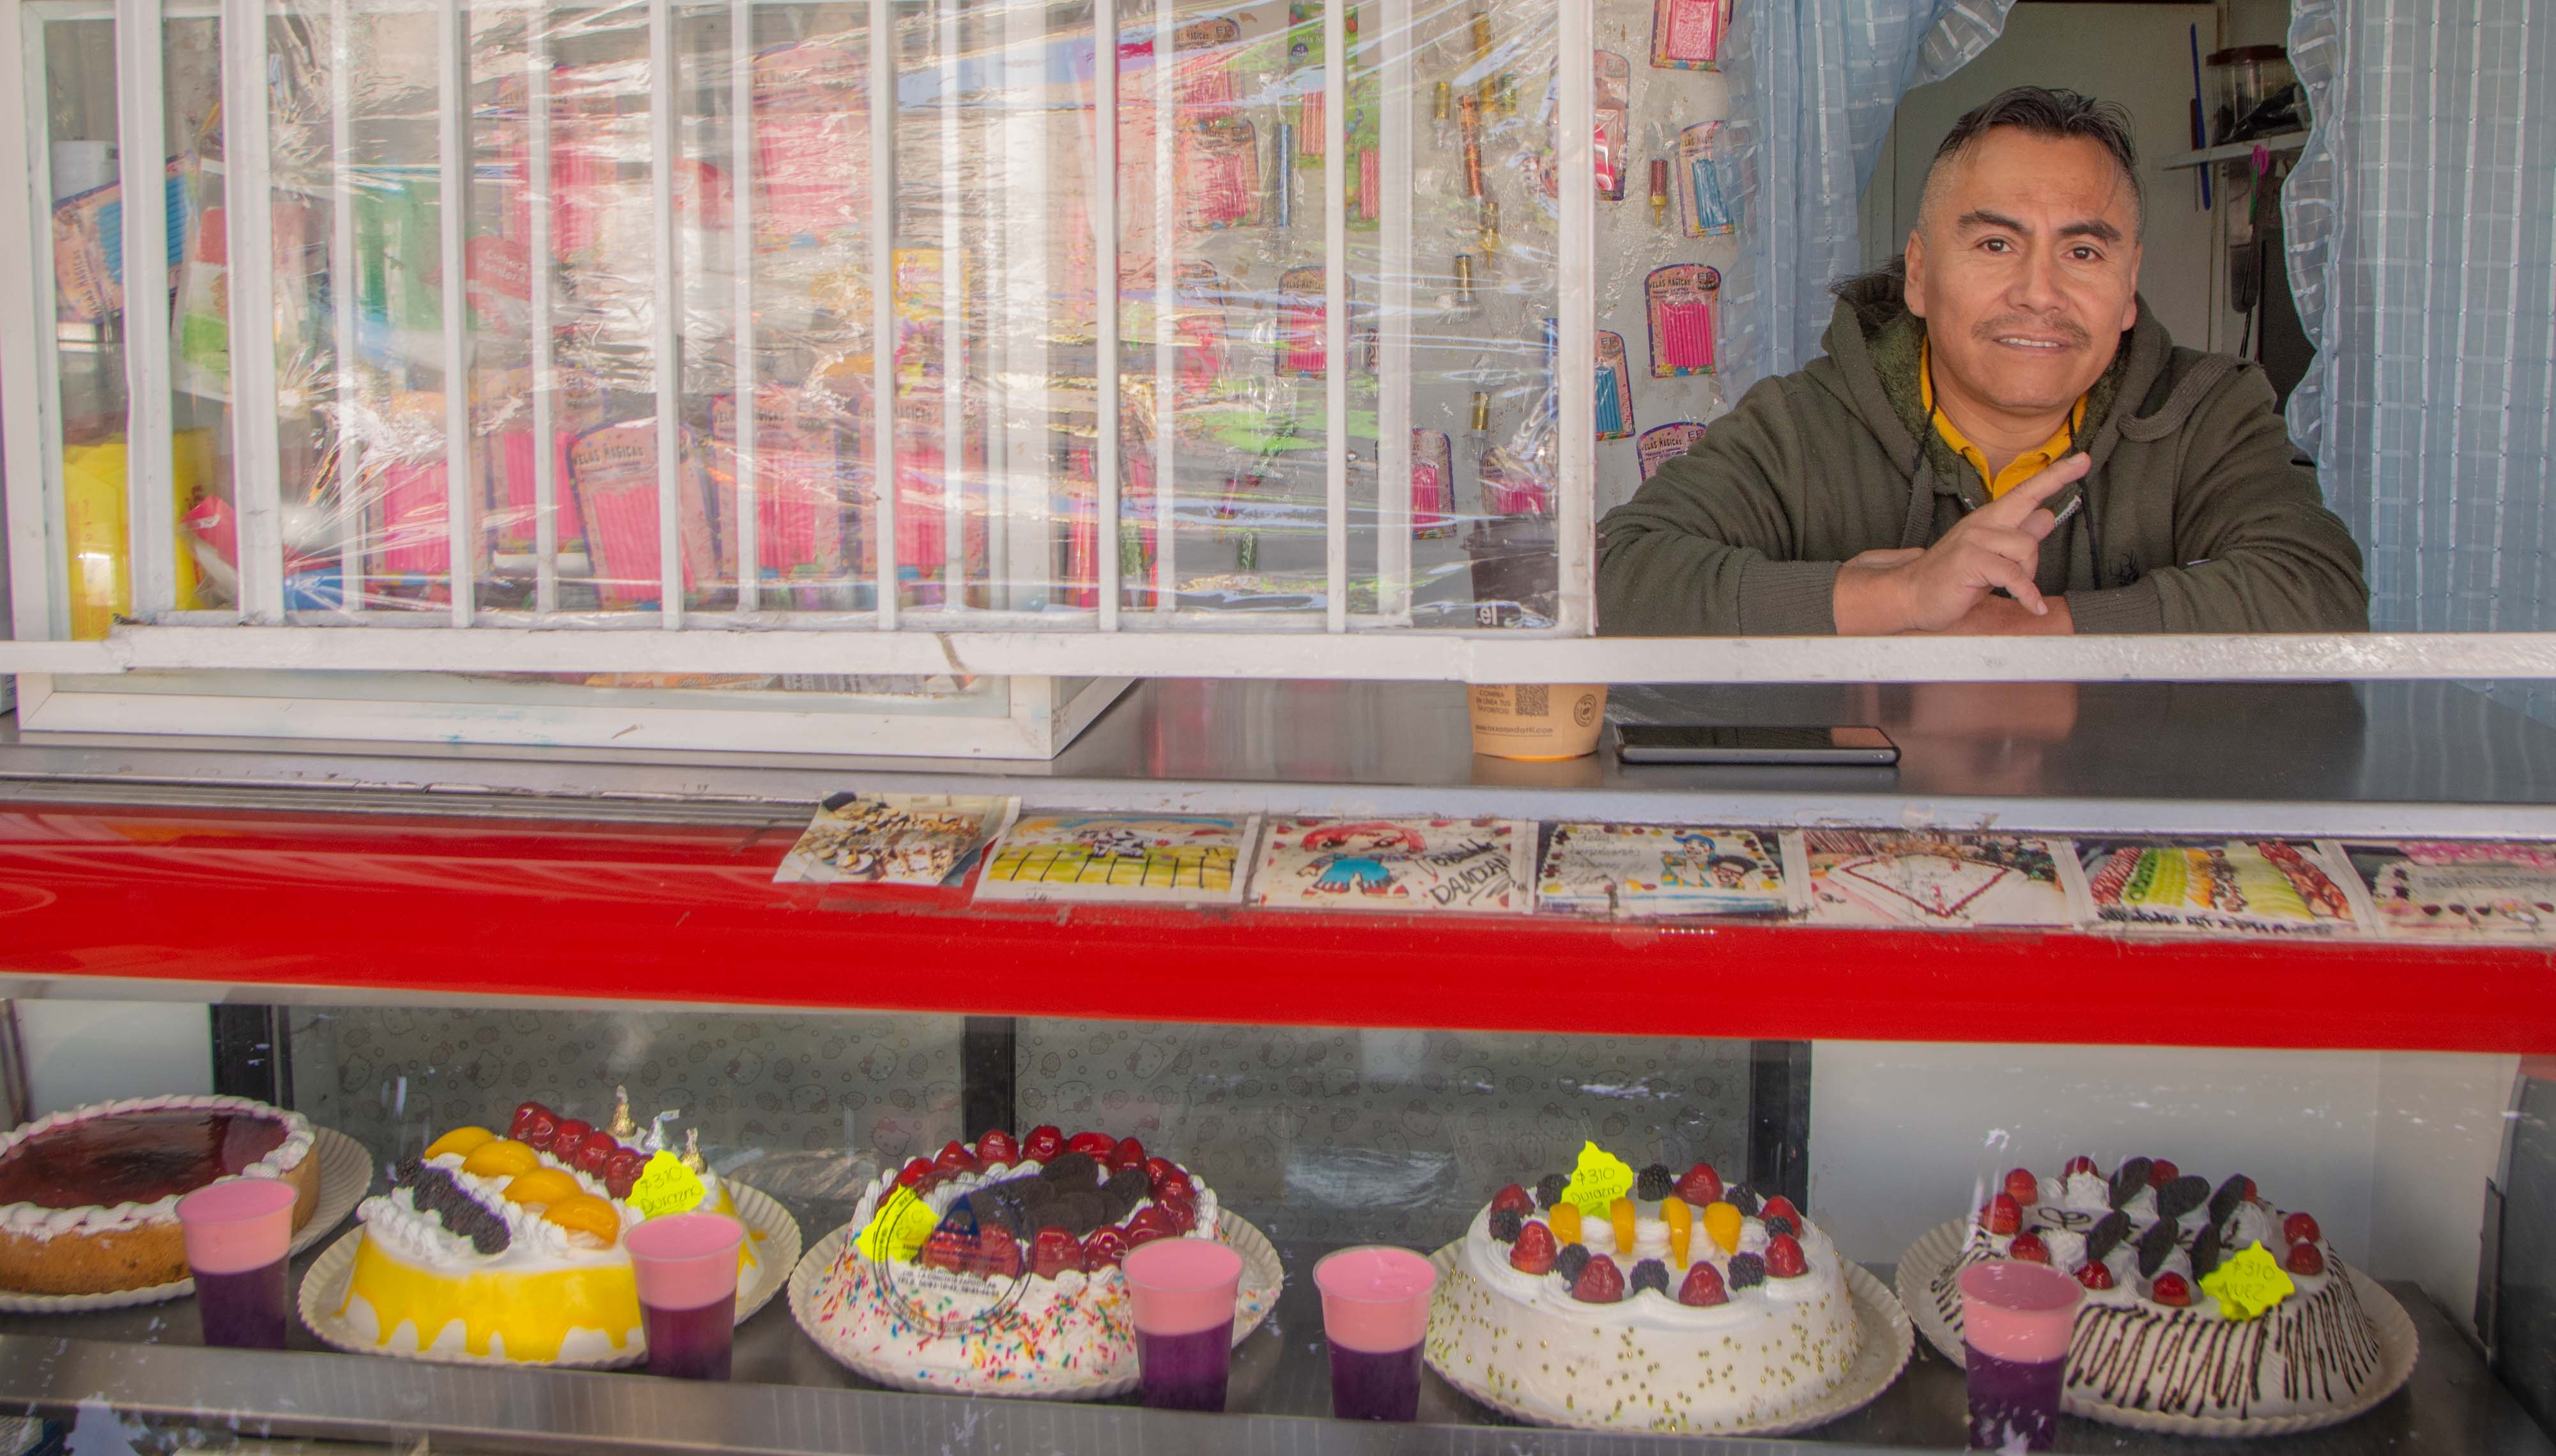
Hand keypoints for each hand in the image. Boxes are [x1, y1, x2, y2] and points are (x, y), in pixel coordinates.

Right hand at [1831, 454, 2087, 633]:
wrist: (1909, 595)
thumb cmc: (1951, 578)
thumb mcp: (1990, 555)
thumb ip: (2018, 536)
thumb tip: (2046, 515)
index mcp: (1989, 520)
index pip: (2025, 492)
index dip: (2055, 475)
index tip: (2082, 459)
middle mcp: (1983, 523)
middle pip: (2028, 499)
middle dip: (2056, 479)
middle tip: (2083, 463)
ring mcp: (1975, 540)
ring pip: (2026, 546)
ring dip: (2029, 572)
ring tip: (2017, 588)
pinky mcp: (1971, 562)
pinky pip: (2014, 576)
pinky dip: (2026, 594)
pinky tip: (2032, 606)